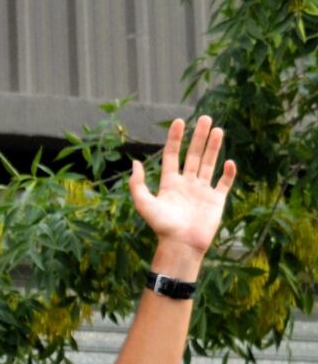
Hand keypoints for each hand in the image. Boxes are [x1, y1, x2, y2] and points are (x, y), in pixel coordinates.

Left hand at [129, 116, 236, 255]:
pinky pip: (224, 184)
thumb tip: (135, 162)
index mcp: (170, 183)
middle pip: (194, 155)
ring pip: (209, 164)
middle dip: (199, 137)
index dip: (175, 139)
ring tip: (218, 130)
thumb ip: (137, 183)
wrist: (180, 245)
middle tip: (205, 118)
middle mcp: (187, 184)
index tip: (179, 122)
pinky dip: (228, 173)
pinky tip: (229, 161)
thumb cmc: (161, 226)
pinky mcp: (216, 201)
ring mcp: (202, 191)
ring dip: (214, 147)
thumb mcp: (143, 203)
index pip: (173, 155)